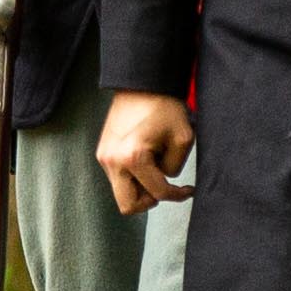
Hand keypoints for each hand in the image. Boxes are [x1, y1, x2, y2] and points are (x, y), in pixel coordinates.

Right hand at [97, 89, 198, 211]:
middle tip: (163, 185)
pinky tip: (144, 158)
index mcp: (133, 157)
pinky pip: (118, 177)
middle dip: (149, 199)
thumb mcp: (183, 139)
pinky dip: (132, 176)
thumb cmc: (164, 107)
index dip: (178, 195)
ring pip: (122, 192)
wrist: (141, 84)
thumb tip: (163, 179)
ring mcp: (104, 157)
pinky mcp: (102, 152)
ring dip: (140, 186)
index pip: (158, 193)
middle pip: (128, 205)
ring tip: (154, 165)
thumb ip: (175, 167)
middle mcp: (113, 160)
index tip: (188, 189)